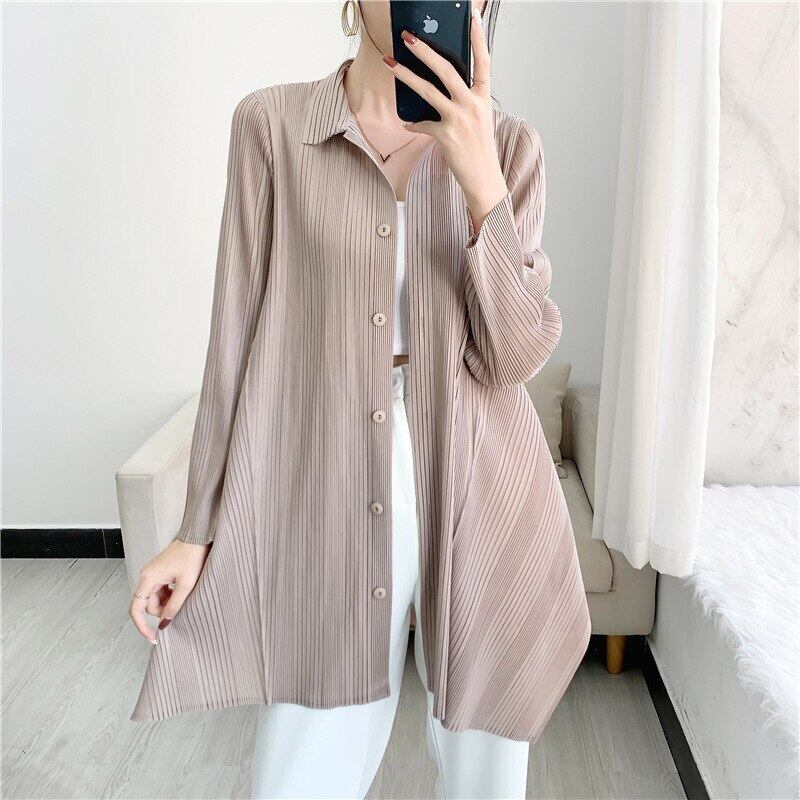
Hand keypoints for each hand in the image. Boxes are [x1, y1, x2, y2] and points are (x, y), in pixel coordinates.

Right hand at [128, 539, 209, 642]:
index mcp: (148, 579)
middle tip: (180, 606)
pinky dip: (169, 594)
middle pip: (148, 605)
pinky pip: (160, 590)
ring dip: (167, 602)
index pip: (136, 609)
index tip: (152, 637)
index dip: (142, 626)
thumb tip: (163, 624)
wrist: (197, 537)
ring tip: (183, 594)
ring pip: (154, 598)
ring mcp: (152, 573)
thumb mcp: (186, 585)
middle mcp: (146, 576)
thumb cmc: (193, 556)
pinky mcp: (159, 571)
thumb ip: (174, 606)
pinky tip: (181, 589)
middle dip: (162, 611)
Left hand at [383, 7, 507, 232]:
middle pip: (447, 70)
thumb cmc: (479, 149)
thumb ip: (464, 101)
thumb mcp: (478, 119)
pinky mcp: (445, 136)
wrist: (483, 179)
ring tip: (391, 63)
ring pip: (428, 91)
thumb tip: (440, 89)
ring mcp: (459, 120)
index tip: (472, 16)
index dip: (478, 38)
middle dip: (425, 51)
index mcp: (483, 98)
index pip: (483, 62)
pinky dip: (412, 124)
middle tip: (408, 37)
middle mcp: (472, 105)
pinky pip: (422, 124)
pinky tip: (406, 123)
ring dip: (407, 75)